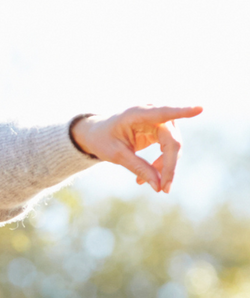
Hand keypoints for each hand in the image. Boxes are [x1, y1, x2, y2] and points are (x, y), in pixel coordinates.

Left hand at [70, 105, 201, 194]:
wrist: (97, 133)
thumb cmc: (103, 140)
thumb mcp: (116, 155)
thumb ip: (137, 167)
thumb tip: (158, 186)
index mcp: (138, 113)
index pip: (164, 112)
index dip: (183, 111)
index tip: (200, 108)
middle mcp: (153, 113)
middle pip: (172, 141)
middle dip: (169, 166)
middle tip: (164, 189)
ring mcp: (160, 121)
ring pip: (173, 147)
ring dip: (164, 167)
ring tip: (143, 183)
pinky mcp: (161, 130)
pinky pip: (169, 149)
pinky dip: (161, 165)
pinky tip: (145, 179)